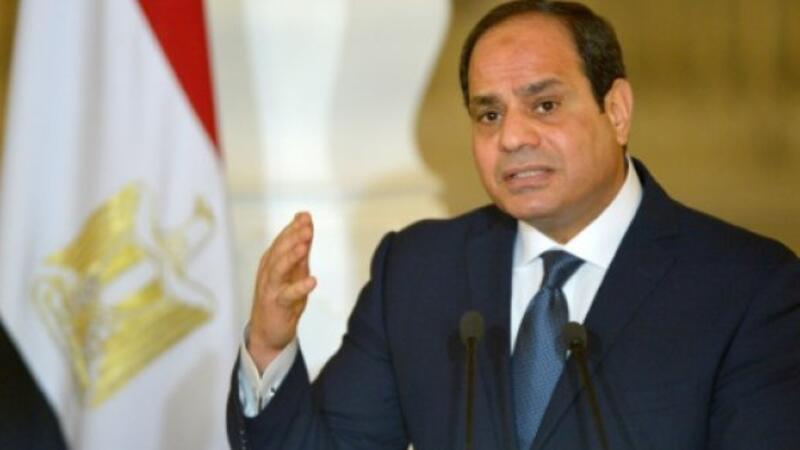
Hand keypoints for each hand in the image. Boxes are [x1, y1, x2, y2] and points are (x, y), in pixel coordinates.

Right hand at [247, 212, 316, 371]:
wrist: (268, 332)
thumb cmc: (282, 298)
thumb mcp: (295, 271)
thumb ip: (301, 249)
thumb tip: (306, 221)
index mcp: (272, 261)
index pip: (282, 241)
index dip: (293, 228)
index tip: (306, 216)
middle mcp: (268, 272)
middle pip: (278, 251)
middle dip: (292, 237)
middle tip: (306, 226)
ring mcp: (270, 289)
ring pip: (278, 269)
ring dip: (291, 257)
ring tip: (304, 246)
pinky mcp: (276, 305)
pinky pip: (286, 295)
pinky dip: (299, 288)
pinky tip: (312, 281)